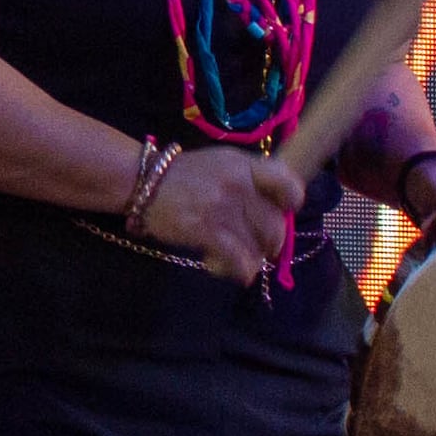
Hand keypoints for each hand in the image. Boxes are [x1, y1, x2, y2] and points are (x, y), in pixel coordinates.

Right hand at [138, 142, 304, 285]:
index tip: (284, 211)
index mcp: (243, 165)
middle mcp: (238, 185)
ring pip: (258, 246)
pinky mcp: (207, 232)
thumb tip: (276, 206)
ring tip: (244, 259)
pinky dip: (242, 271)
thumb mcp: (221, 164)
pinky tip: (237, 272)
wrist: (142, 182)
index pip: (287, 183)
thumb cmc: (184, 174)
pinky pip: (239, 260)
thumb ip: (249, 179)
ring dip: (255, 258)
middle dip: (272, 241)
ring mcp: (222, 209)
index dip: (292, 202)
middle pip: (275, 223)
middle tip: (263, 247)